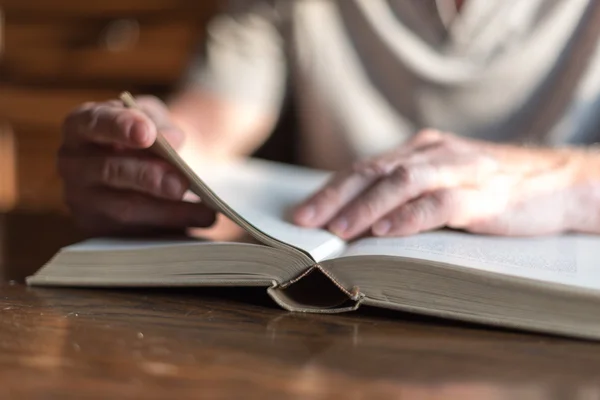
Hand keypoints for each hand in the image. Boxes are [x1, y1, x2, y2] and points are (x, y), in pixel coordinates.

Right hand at [59, 95, 214, 235]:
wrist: (149, 164)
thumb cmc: (146, 135)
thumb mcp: (152, 118)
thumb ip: (159, 122)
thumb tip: (171, 139)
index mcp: (81, 127)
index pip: (93, 123)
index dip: (119, 127)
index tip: (147, 133)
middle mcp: (74, 165)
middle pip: (108, 170)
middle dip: (147, 177)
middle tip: (180, 184)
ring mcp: (84, 201)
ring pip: (125, 209)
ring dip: (168, 211)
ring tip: (204, 212)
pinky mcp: (101, 229)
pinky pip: (136, 234)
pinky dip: (172, 229)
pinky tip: (200, 222)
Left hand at [293, 130, 595, 238]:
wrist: (558, 182)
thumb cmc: (491, 188)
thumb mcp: (443, 183)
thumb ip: (407, 194)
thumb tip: (357, 221)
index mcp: (421, 151)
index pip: (365, 167)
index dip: (331, 189)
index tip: (302, 213)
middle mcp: (435, 154)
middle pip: (375, 171)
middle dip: (335, 197)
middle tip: (305, 222)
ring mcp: (460, 170)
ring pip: (402, 182)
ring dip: (366, 207)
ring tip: (339, 230)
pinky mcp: (485, 194)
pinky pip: (441, 203)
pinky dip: (410, 217)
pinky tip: (386, 232)